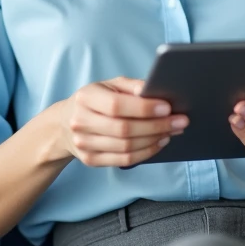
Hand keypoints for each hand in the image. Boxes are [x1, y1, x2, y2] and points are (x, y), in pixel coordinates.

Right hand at [50, 77, 187, 167]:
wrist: (64, 124)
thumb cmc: (95, 100)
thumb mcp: (109, 84)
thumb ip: (132, 86)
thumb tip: (154, 91)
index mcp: (86, 97)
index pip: (117, 106)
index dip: (144, 108)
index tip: (168, 107)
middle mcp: (81, 121)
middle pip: (124, 129)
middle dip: (157, 126)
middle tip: (180, 121)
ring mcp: (84, 143)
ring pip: (126, 147)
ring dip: (154, 140)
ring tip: (172, 132)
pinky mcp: (90, 160)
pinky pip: (124, 160)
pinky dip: (146, 153)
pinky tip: (159, 143)